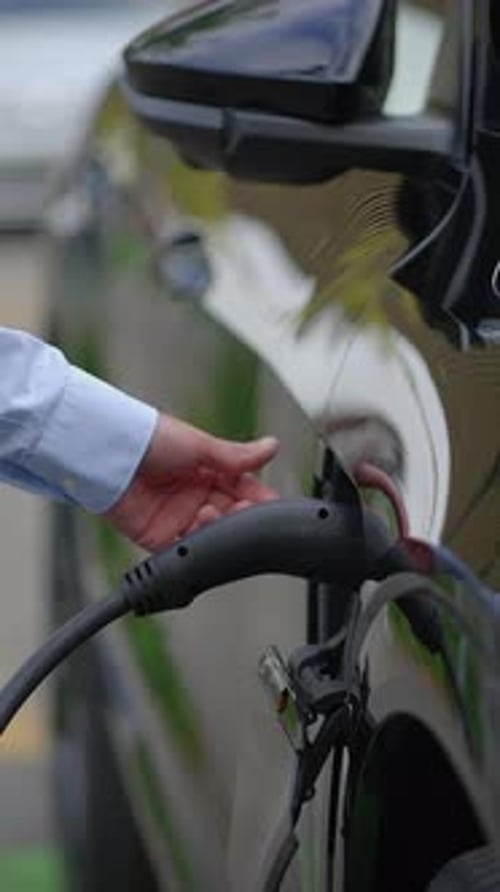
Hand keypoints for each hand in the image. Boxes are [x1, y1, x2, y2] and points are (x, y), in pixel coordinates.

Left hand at [105, 414, 278, 550]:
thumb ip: (238, 456)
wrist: (109, 453)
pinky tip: (197, 529)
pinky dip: (195, 545)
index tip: (268, 505)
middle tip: (243, 511)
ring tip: (211, 513)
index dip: (257, 499)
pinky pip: (184, 549)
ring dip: (217, 529)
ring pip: (211, 534)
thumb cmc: (148, 437)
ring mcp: (178, 516)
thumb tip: (272, 447)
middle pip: (230, 515)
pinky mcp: (158, 536)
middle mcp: (195, 494)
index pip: (243, 489)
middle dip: (240, 517)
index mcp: (208, 471)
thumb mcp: (200, 445)